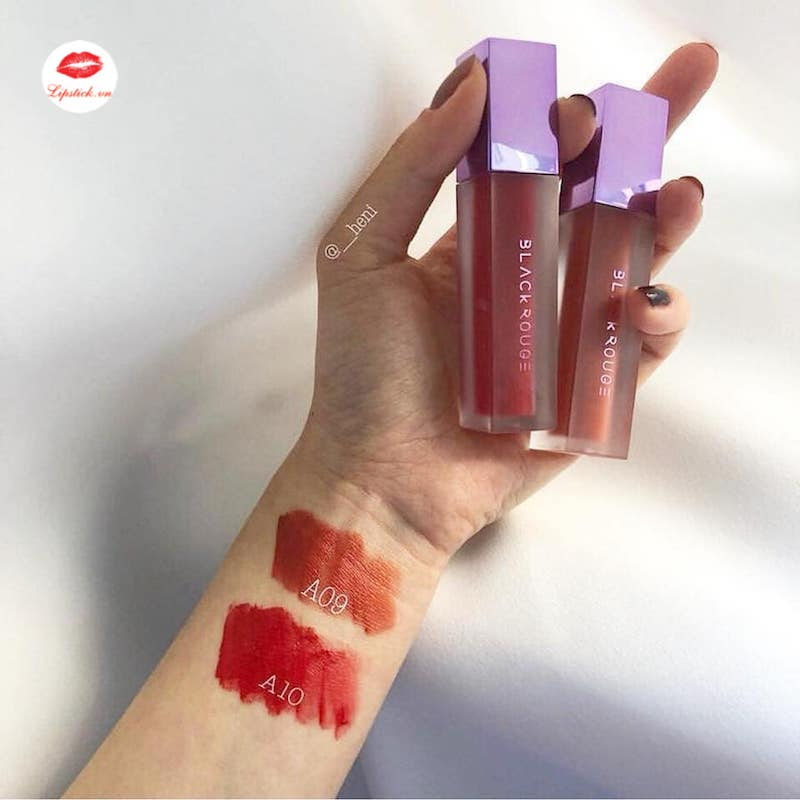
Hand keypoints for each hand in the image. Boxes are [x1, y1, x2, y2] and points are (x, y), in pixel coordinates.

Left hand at [291, 44, 717, 561]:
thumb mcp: (361, 255)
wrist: (383, 479)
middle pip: (595, 199)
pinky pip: (640, 345)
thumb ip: (410, 169)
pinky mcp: (587, 388)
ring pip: (631, 262)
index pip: (532, 169)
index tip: (573, 111)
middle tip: (675, 90)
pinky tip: (642, 300)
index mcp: (474, 246)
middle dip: (639, 145)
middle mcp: (524, 281)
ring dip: (663, 220)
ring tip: (677, 194)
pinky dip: (656, 318)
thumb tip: (473, 84)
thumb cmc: (363, 374)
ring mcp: (559, 333)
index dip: (562, 129)